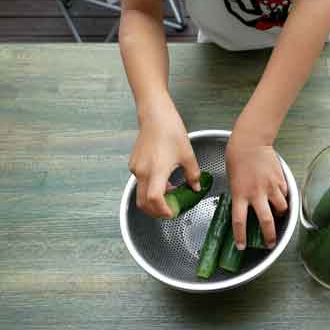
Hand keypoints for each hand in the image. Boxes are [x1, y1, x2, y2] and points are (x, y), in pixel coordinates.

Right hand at [128, 103, 200, 217]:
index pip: (154, 200)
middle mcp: (142, 172)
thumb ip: (193, 175)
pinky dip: (151, 188)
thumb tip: (195, 187)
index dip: (162, 210)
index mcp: (156, 171)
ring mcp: (135, 168)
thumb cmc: (171, 131)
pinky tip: (165, 181)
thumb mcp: (188, 155)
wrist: (155, 116)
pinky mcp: (134, 163)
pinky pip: (140, 182)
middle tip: (171, 211)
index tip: (172, 213)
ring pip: (141, 193)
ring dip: (154, 199)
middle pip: (143, 202)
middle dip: (156, 211)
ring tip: (171, 193)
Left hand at [226, 136, 287, 249]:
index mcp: (240, 194)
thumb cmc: (237, 159)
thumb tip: (246, 208)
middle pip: (266, 221)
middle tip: (270, 243)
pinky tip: (279, 195)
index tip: (241, 247)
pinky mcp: (280, 179)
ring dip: (280, 214)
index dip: (240, 237)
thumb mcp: (233, 182)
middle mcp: (256, 193)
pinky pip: (284, 194)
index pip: (239, 222)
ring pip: (281, 208)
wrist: (250, 142)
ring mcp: (270, 186)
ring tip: (277, 214)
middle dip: (269, 236)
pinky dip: (283, 197)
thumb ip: (240, 196)